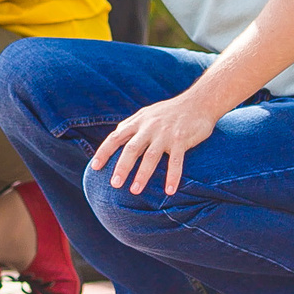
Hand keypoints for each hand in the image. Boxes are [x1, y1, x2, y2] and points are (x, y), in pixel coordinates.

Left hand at [90, 89, 227, 195]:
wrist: (199, 102)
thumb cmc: (170, 111)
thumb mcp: (147, 113)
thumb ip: (132, 125)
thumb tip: (116, 135)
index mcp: (138, 122)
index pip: (116, 137)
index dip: (104, 151)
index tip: (95, 166)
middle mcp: (149, 127)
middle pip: (131, 149)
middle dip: (122, 167)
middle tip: (114, 184)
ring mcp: (165, 134)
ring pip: (151, 156)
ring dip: (143, 174)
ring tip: (135, 191)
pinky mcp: (182, 139)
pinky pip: (176, 161)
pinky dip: (172, 177)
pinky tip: (170, 191)